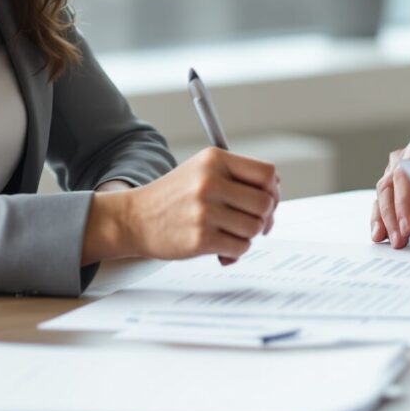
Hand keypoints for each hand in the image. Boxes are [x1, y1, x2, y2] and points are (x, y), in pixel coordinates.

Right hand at [83, 148, 278, 264]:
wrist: (134, 218)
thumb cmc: (174, 197)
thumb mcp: (202, 171)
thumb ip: (237, 177)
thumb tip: (275, 194)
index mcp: (214, 159)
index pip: (267, 173)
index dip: (273, 190)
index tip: (266, 200)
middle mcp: (210, 181)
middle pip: (265, 202)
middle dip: (264, 216)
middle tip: (253, 223)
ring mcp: (205, 210)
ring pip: (254, 227)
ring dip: (248, 235)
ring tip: (230, 233)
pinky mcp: (200, 238)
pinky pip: (240, 248)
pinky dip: (236, 251)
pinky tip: (222, 247)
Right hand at [372, 131, 409, 248]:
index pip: (407, 169)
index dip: (404, 197)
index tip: (408, 224)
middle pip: (390, 184)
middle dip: (393, 214)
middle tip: (400, 240)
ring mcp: (404, 175)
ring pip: (384, 196)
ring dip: (385, 220)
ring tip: (394, 243)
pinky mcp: (403, 193)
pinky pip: (387, 207)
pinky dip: (384, 222)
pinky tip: (383, 238)